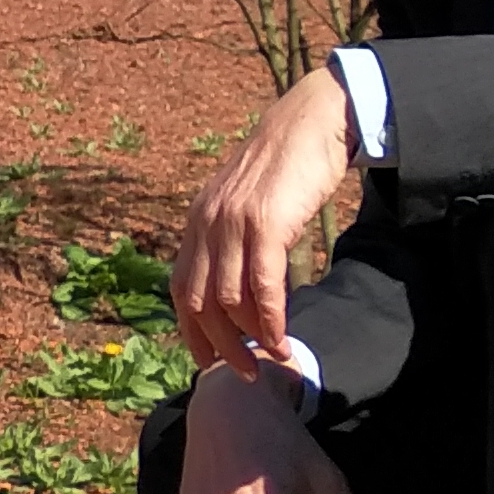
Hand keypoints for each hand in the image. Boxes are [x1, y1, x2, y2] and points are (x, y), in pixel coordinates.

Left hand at [171, 63, 356, 377]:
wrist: (311, 121)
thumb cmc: (286, 167)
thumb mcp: (246, 204)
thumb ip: (233, 240)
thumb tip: (237, 289)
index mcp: (197, 221)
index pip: (181, 288)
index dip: (192, 330)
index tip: (208, 361)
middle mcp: (206, 223)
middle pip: (200, 303)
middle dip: (220, 346)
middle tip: (245, 372)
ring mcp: (233, 222)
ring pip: (230, 300)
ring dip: (251, 339)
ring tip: (273, 358)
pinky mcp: (265, 223)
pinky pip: (262, 286)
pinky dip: (271, 320)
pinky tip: (283, 338)